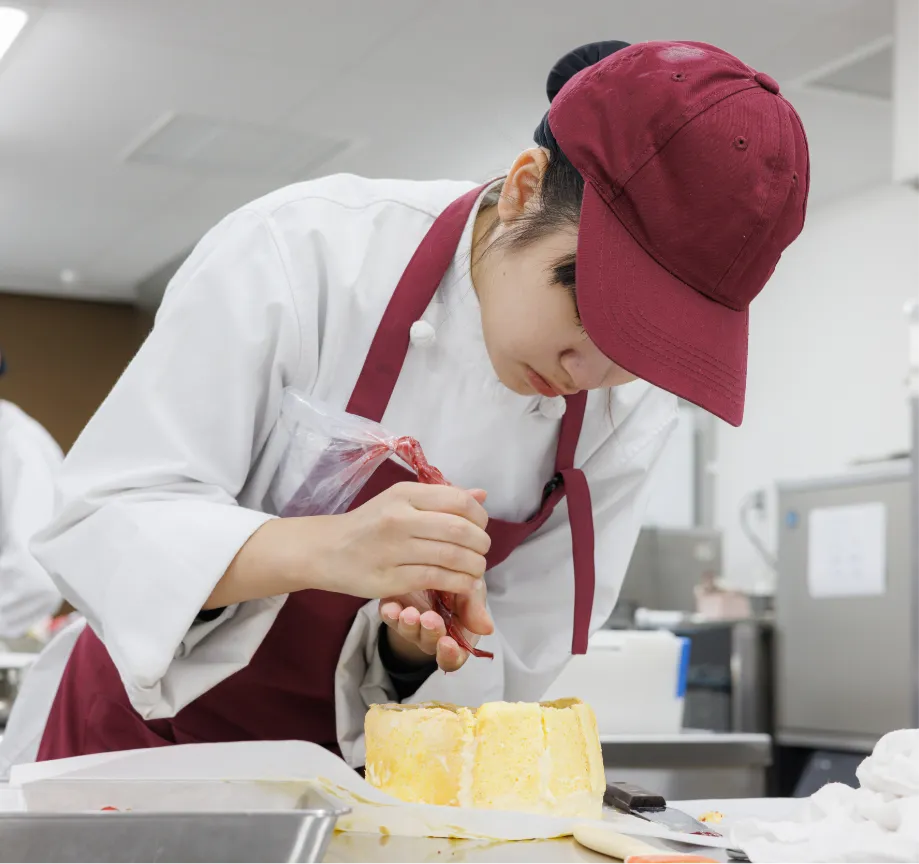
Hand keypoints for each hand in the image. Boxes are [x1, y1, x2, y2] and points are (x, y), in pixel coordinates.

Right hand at [204, 483, 489, 611]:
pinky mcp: (391, 579)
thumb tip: (481, 494)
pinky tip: (463, 584)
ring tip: (476, 569)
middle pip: (460, 531)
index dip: (479, 517)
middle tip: (481, 551)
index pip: (459, 501)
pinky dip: (459, 583)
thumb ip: (441, 497)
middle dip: (481, 544)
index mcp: (405, 494)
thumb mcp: (401, 500)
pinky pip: (438, 580)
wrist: (327, 549)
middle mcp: (400, 519)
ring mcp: (394, 549)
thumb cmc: (370, 523)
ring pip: (452, 557)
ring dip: (474, 566)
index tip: (480, 527)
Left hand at [380, 576, 493, 671]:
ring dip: (408, 625)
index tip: (448, 644)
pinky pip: (389, 615)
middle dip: (429, 633)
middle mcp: (432, 634)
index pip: (453, 657)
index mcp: (456, 636)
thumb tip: (487, 629)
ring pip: (407, 632)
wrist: (438, 562)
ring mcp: (412, 623)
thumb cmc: (461, 580)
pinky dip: (389, 613)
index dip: (450, 655)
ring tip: (410, 614)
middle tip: (430, 620)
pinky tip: (391, 607)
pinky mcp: (395, 606)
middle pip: (429, 644)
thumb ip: (476, 607)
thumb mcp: (473, 589)